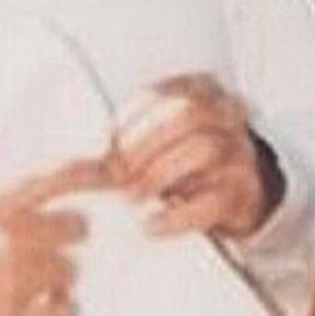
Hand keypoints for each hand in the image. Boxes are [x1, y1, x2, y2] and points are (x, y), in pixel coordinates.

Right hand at [0, 156, 107, 315]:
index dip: (96, 170)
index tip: (113, 171)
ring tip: (25, 280)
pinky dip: (60, 312)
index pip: (61, 175)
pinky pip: (67, 313)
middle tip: (42, 244)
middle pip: (77, 228)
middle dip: (65, 234)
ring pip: (71, 272)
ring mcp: (12, 284)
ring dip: (57, 275)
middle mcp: (6, 238)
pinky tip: (40, 309)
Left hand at [113, 74, 282, 239]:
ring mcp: (239, 154)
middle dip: (144, 144)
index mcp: (203, 91)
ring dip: (160, 174)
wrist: (237, 194)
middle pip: (187, 114)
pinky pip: (213, 201)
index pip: (163, 94)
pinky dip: (177, 216)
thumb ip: (119, 147)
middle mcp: (227, 116)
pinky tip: (151, 225)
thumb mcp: (157, 141)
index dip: (130, 120)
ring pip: (204, 150)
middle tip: (117, 173)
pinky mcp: (241, 193)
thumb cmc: (186, 161)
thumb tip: (73, 167)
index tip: (107, 146)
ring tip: (132, 196)